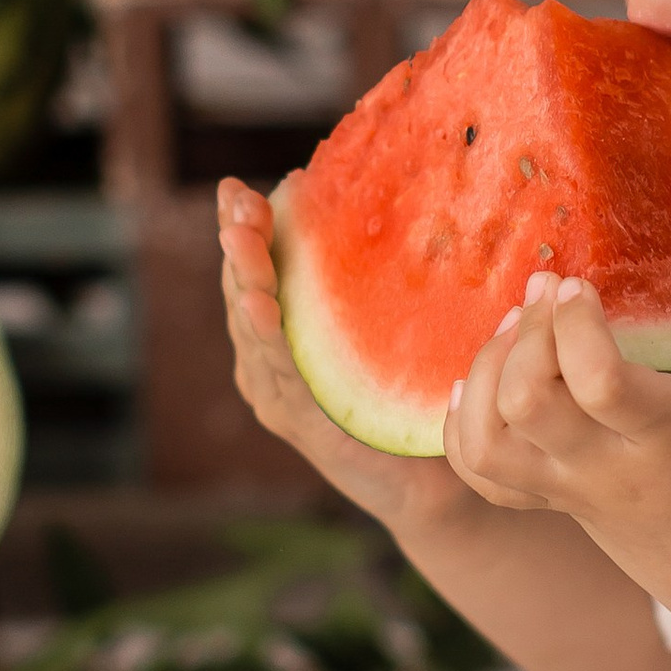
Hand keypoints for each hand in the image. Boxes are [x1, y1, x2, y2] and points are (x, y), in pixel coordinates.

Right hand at [216, 181, 479, 536]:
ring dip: (244, 278)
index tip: (242, 186)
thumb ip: (386, 279)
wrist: (435, 484)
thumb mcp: (398, 324)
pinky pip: (280, 373)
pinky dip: (267, 338)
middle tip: (236, 200)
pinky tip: (263, 307)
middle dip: (237, 240)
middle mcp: (270, 361)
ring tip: (240, 236)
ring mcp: (277, 393)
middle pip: (243, 288)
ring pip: (251, 326)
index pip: (260, 267)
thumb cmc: (420, 395)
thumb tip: (419, 201)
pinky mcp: (297, 422)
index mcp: (288, 331)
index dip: (245, 225)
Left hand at [443, 272, 670, 624]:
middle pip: (526, 404)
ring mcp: (573, 497)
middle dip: (526, 331)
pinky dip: (462, 422)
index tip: (581, 285)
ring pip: (487, 441)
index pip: (598, 381)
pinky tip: (481, 383)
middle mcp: (611, 472)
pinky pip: (480, 476)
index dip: (574, 321)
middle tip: (548, 290)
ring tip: (515, 331)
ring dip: (485, 372)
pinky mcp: (555, 509)